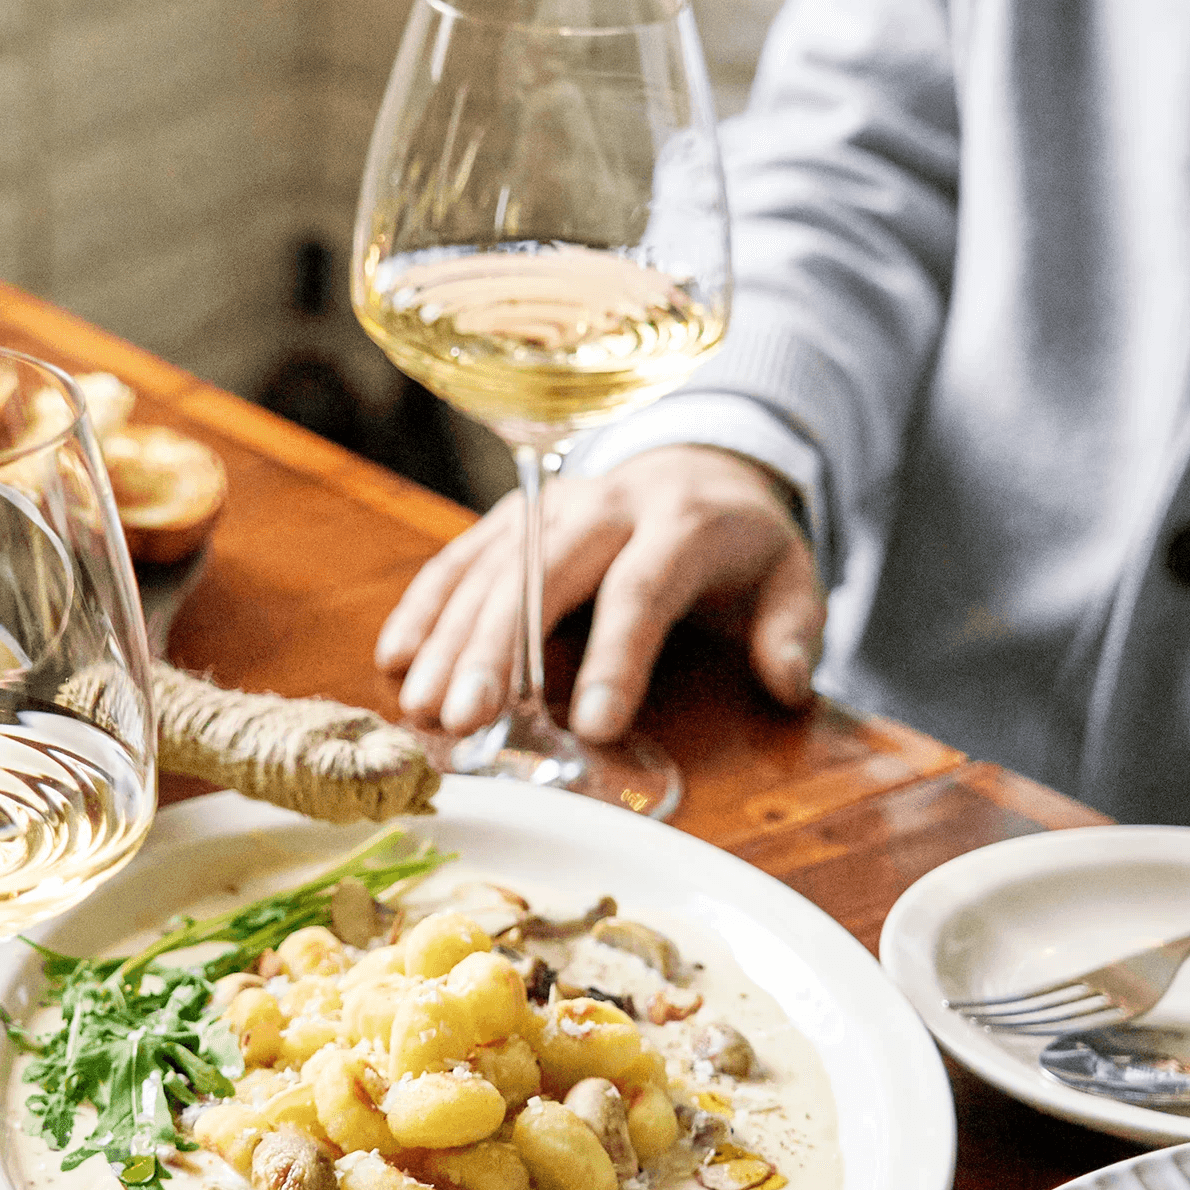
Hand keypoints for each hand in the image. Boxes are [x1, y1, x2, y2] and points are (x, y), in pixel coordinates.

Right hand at [376, 445, 824, 739]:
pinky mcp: (512, 515)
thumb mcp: (791, 576)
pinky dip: (425, 605)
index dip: (618, 657)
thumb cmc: (737, 545)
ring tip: (422, 707)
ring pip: (492, 567)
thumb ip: (793, 629)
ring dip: (449, 638)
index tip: (594, 727)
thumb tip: (787, 683)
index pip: (642, 590)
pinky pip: (460, 555)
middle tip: (465, 719)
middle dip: (499, 649)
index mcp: (682, 521)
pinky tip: (396, 657)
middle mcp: (607, 504)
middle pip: (544, 573)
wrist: (699, 463)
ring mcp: (551, 504)